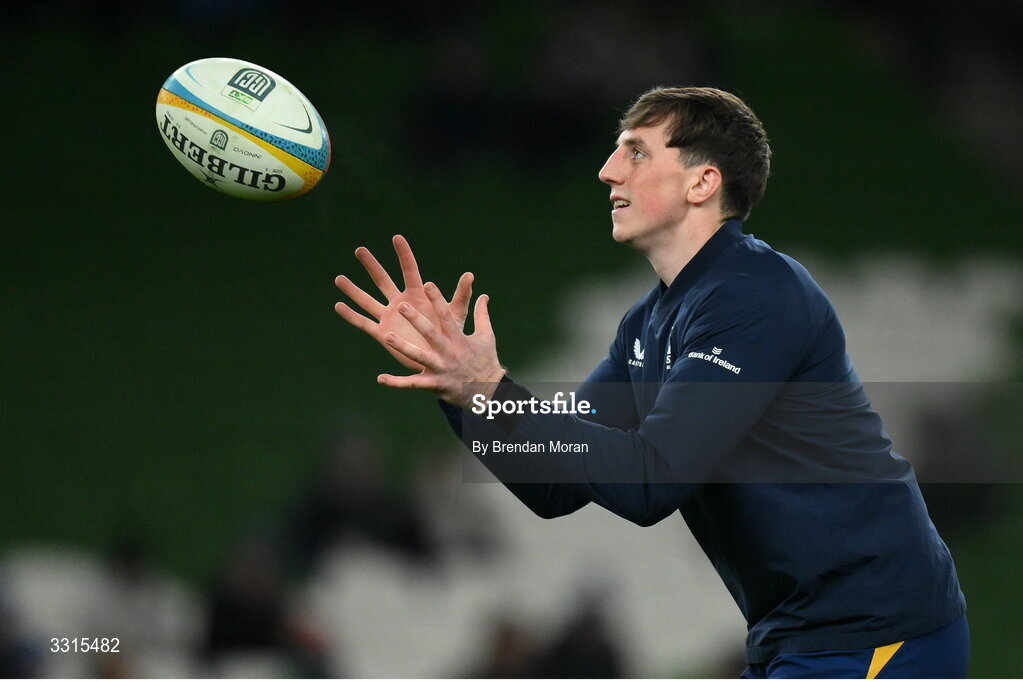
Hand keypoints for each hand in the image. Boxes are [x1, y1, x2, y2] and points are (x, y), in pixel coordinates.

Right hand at [335, 235, 472, 370]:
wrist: (439, 359)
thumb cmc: (448, 335)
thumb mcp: (455, 314)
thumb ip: (460, 295)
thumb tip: (470, 275)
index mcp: (417, 294)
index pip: (409, 270)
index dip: (404, 254)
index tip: (397, 237)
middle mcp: (400, 302)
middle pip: (382, 280)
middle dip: (371, 265)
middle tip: (360, 250)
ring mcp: (389, 317)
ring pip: (368, 300)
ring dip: (353, 290)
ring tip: (339, 279)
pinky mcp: (383, 333)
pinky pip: (364, 323)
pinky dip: (351, 316)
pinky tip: (338, 306)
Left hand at [377, 281, 505, 406]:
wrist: (488, 393)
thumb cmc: (485, 361)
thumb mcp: (486, 336)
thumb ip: (481, 315)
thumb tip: (484, 295)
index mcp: (459, 338)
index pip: (447, 316)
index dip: (437, 300)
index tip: (428, 284)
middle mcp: (448, 352)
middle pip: (430, 333)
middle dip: (416, 320)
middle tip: (401, 306)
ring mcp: (439, 369)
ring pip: (418, 357)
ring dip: (402, 347)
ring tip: (386, 336)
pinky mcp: (433, 384)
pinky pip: (411, 384)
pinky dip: (396, 382)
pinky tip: (380, 378)